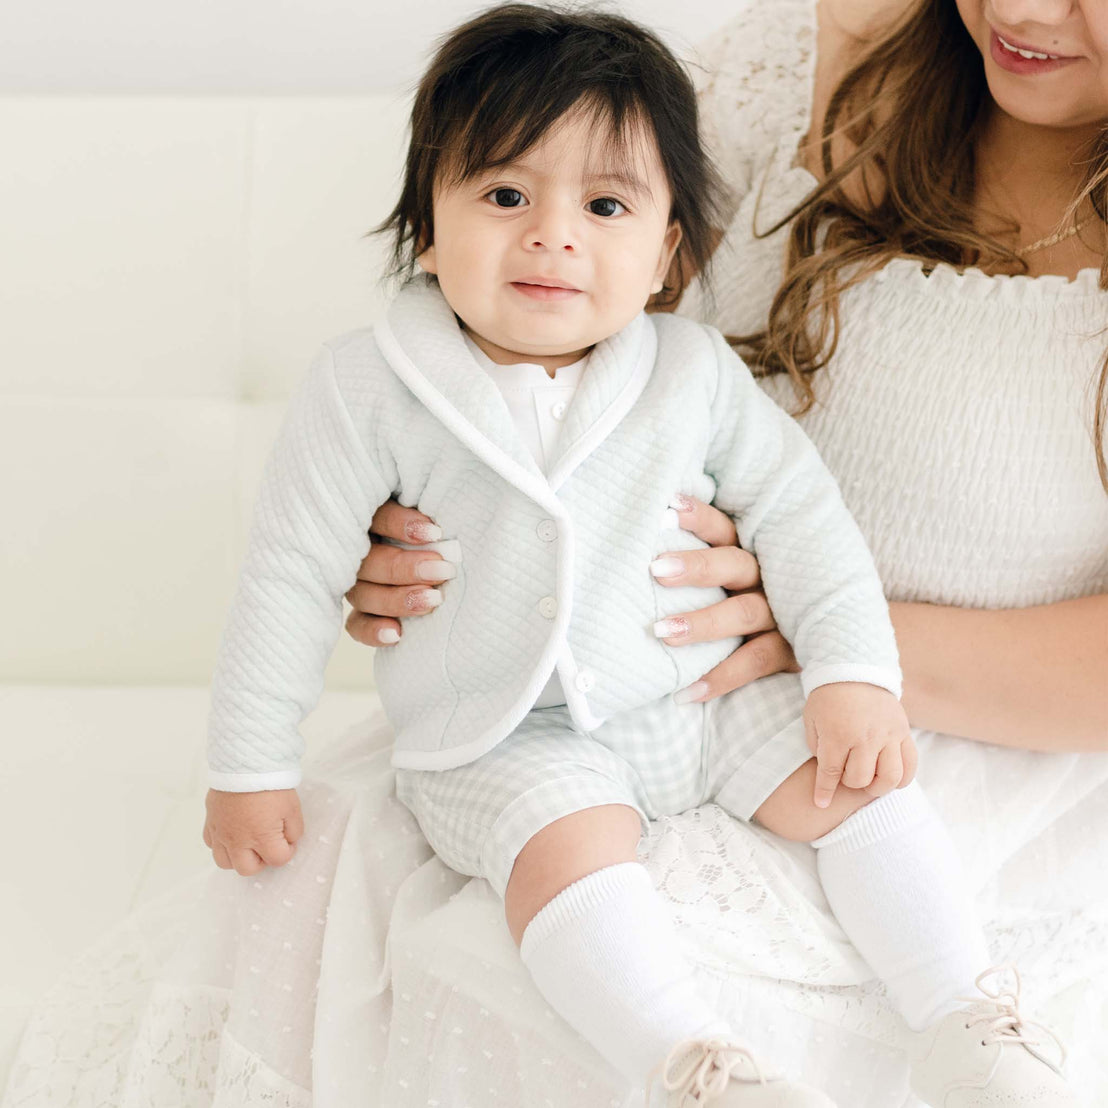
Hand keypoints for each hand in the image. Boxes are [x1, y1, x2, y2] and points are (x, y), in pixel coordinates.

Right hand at [203, 788, 303, 874]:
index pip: (277, 860)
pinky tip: (233, 831)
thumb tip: (289, 841)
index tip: (289, 839)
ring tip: (249, 842)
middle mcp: (237, 841)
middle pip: (247, 869)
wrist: (244, 763)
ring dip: (239, 857)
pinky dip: (222, 844)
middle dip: (261, 861)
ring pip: (224, 862)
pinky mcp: (210, 822)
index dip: (288, 851)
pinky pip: (211, 844)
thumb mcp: (292, 807)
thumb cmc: (270, 784)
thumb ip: (294, 830)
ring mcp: (221, 833)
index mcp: (261, 838)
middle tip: (268, 844)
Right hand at [344, 500, 451, 647]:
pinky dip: (373, 631)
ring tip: (433, 601)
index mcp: (375, 517)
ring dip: (397, 599)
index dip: (400, 525)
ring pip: (363, 594)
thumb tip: (453, 510)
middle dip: (405, 568)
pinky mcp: (363, 612)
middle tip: (442, 570)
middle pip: (368, 560)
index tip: (435, 533)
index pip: (376, 517)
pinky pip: (356, 625)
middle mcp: (360, 550)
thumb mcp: (441, 515)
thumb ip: (438, 510)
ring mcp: (359, 582)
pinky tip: (396, 634)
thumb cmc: (450, 533)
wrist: (455, 566)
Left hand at [652, 495, 798, 699]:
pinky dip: (720, 677)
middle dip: (696, 567)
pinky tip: (685, 693)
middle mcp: (769, 578)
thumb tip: (645, 553)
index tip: (667, 507)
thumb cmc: (754, 601)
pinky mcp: (793, 650)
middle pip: (734, 565)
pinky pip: (755, 662)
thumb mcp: (736, 577)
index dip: (699, 517)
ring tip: (663, 632)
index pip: (725, 528)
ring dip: (703, 623)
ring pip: (744, 613)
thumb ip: (705, 564)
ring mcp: (784, 613)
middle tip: (656, 571)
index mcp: (753, 553)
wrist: (828, 642)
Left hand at [803, 683, 916, 808]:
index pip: (830, 772)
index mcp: (838, 734)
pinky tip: (891, 779)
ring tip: (869, 782)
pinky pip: (910, 764)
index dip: (824, 791)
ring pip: (889, 777)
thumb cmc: (828, 698)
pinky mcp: (904, 732)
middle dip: (849, 783)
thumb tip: (828, 773)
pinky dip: (903, 778)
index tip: (820, 802)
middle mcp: (865, 737)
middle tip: (845, 774)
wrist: (855, 670)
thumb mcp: (812, 720)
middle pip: (860, 779)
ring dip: (877, 787)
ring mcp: (888, 735)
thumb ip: (817, 748)